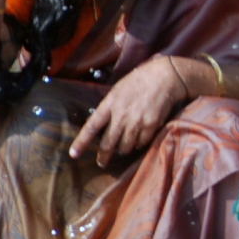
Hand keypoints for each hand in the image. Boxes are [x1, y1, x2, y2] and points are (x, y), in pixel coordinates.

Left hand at [68, 55, 185, 166]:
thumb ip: (109, 107)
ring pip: (125, 147)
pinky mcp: (151, 125)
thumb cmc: (139, 80)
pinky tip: (139, 140)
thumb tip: (102, 123)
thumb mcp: (117, 90)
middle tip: (102, 162)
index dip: (81, 142)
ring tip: (124, 147)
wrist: (164, 76)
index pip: (91, 127)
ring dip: (123, 150)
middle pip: (108, 144)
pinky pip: (142, 143)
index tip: (73, 154)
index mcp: (109, 104)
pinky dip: (139, 144)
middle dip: (103, 156)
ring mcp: (137, 121)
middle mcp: (121, 115)